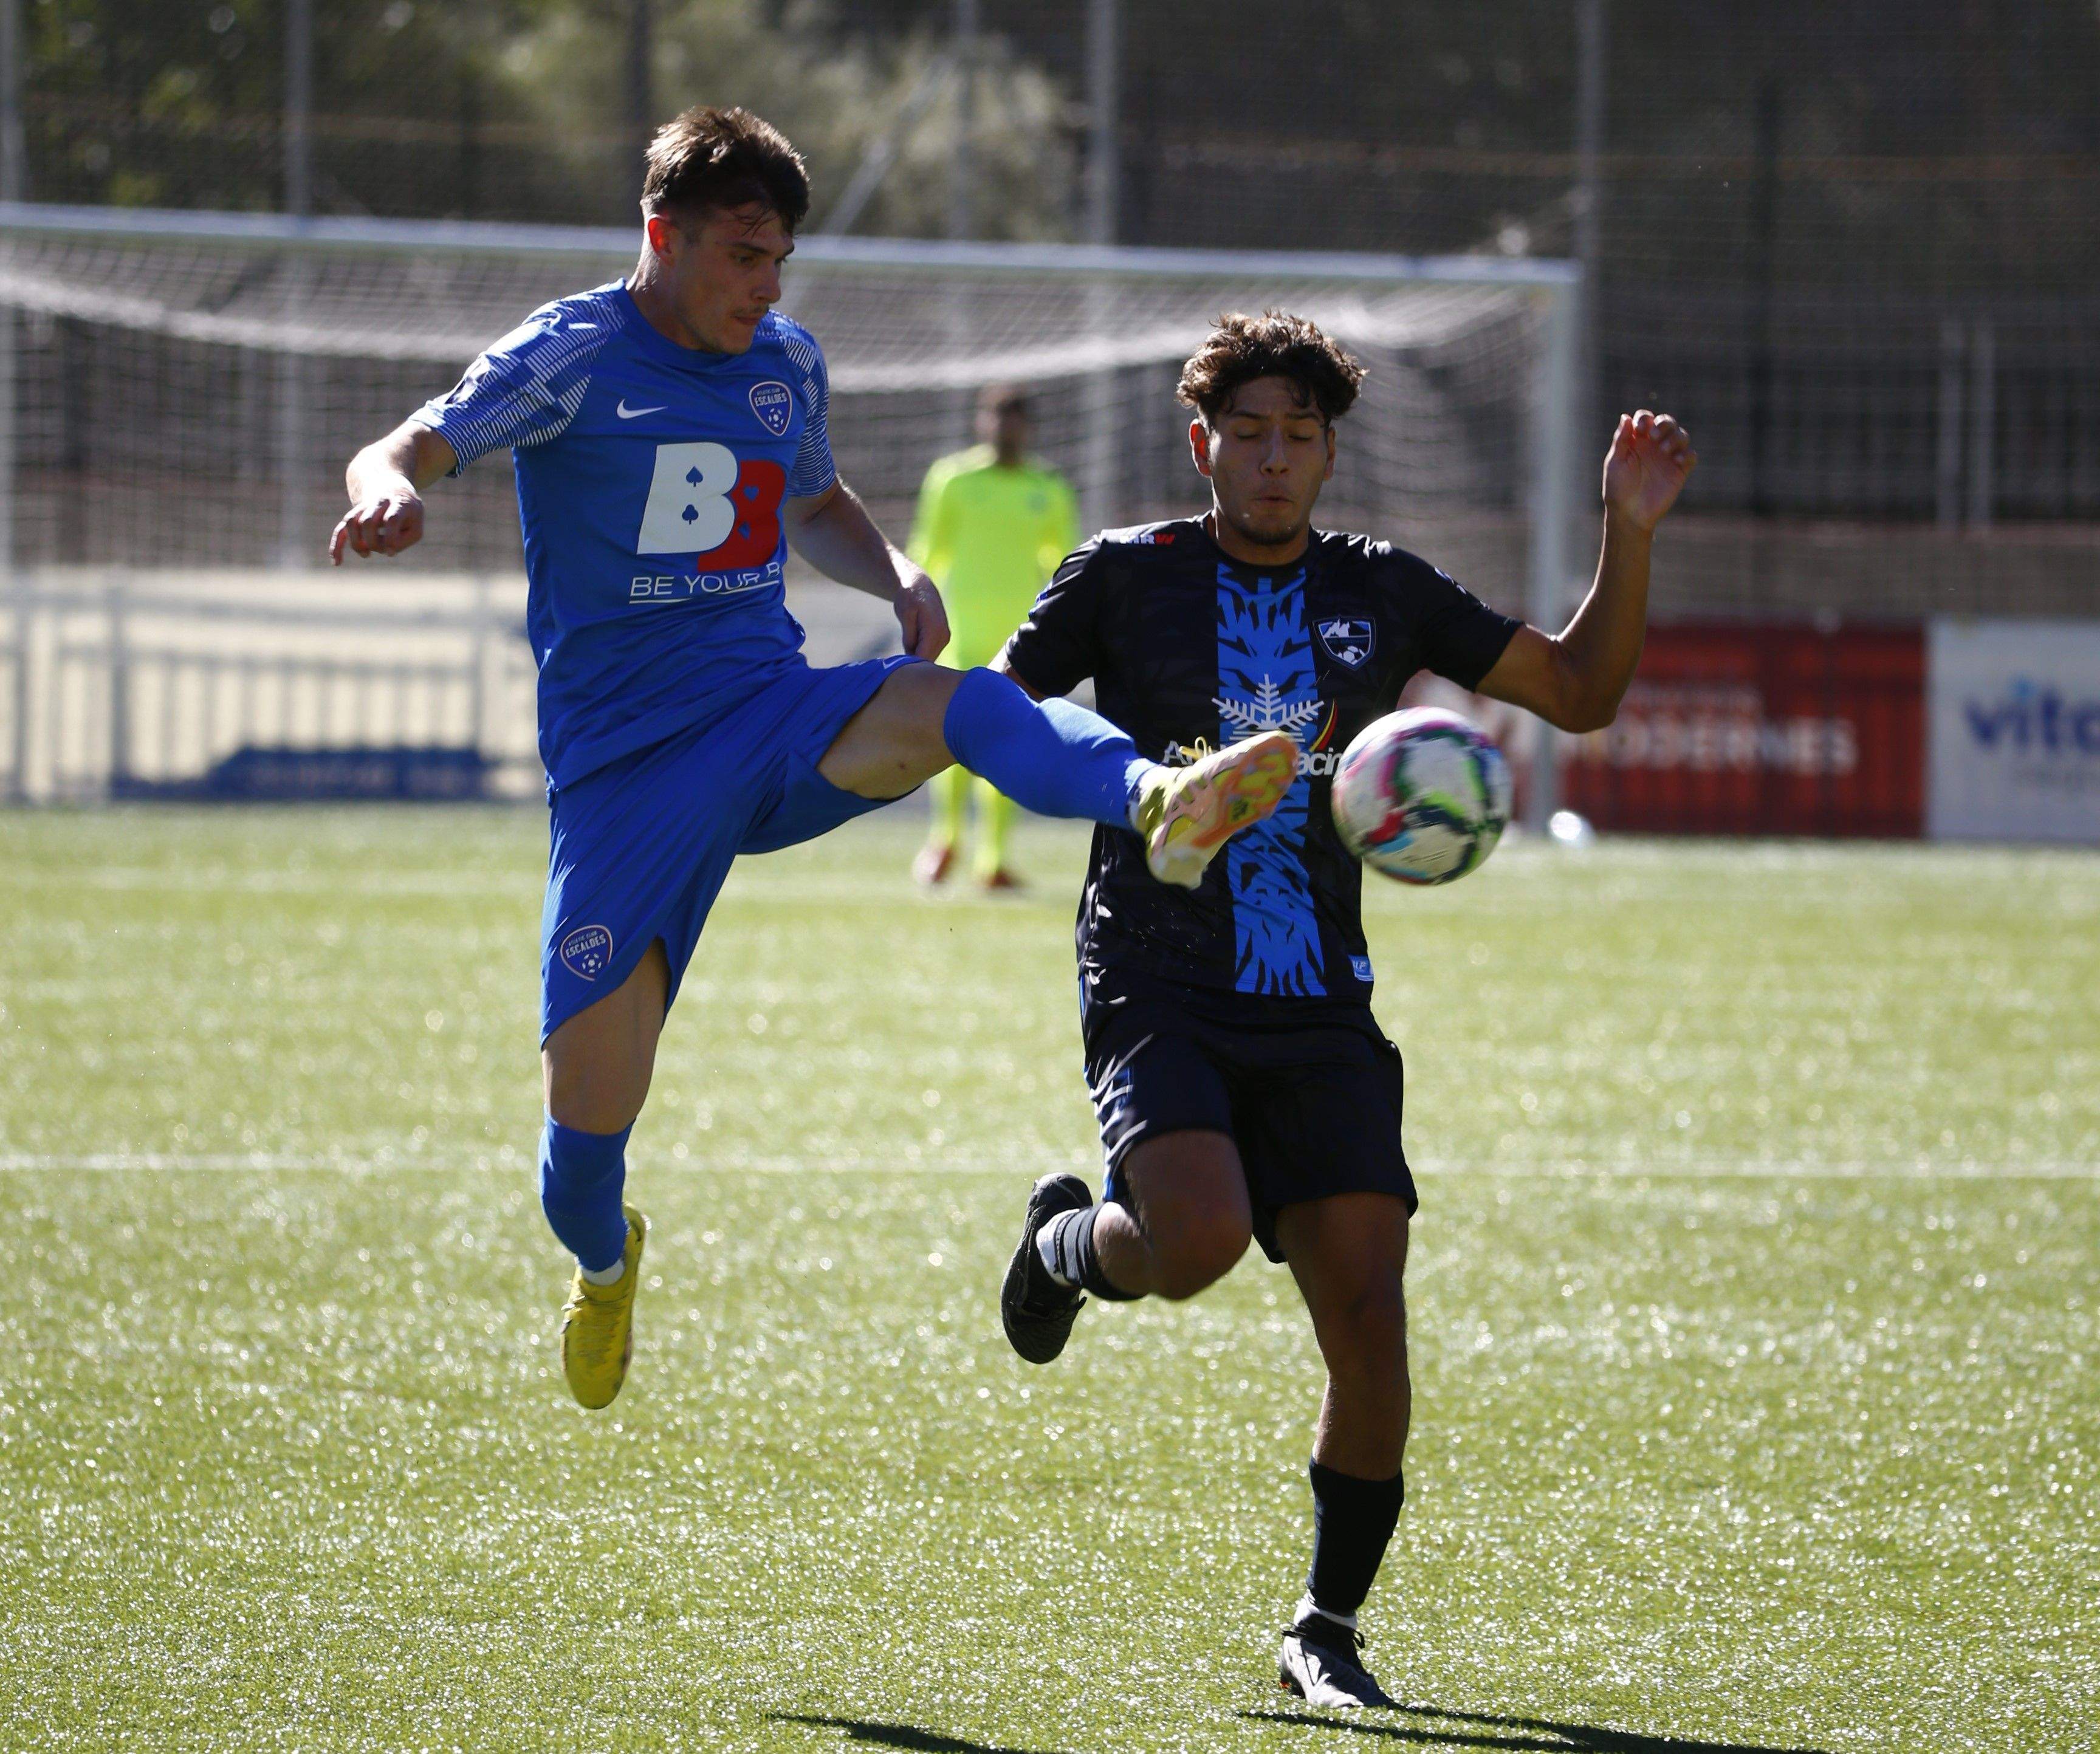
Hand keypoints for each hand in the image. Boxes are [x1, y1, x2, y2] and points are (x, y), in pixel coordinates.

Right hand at [329, 488, 424, 563]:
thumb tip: (387, 551)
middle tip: (381, 549)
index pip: (391, 520)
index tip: (391, 552)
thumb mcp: (416, 526)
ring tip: (365, 554)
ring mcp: (364, 507)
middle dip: (373, 542)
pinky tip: (337, 562)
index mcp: (399, 503)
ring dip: (356, 542)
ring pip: (351, 522)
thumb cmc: (409, 514)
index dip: (390, 538)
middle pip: (368, 522)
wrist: (392, 488)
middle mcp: (379, 502)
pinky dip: (337, 545)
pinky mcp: (354, 515)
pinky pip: (341, 529)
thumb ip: (404, 540)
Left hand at [895, 571, 949, 660]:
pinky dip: (919, 652)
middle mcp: (944, 636)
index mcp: (935, 631)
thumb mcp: (905, 616)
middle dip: (913, 662)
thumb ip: (909, 638)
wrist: (919, 585)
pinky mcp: (942, 639)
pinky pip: (929, 652)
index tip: (897, 663)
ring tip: (904, 644)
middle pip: (927, 661)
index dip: (909, 664)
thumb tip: (910, 658)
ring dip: (916, 657)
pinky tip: (910, 642)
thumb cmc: (909, 597)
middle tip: (897, 655)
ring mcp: (944, 638)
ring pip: (928, 658)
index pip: (923, 658)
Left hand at [1602, 411, 1695, 534]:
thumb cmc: (1618, 489)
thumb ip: (1621, 440)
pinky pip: (1690, 455)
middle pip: (1667, 422)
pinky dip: (1687, 454)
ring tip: (1665, 450)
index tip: (1641, 429)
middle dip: (1665, 423)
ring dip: (1676, 437)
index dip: (1645, 418)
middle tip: (1655, 436)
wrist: (1630, 514)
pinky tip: (1676, 460)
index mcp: (1637, 441)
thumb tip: (1626, 417)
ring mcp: (1668, 458)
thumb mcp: (1615, 462)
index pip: (1646, 419)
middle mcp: (1654, 446)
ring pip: (1681, 435)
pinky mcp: (1679, 471)